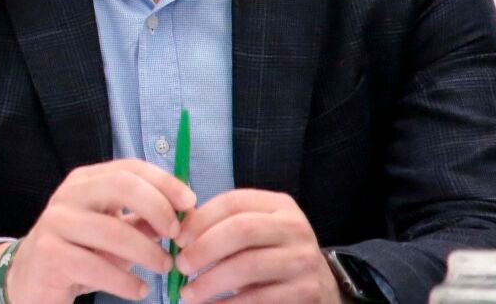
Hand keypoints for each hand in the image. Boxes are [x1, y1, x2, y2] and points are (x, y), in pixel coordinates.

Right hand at [0, 158, 196, 303]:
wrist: (30, 279)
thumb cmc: (80, 252)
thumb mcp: (112, 230)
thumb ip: (143, 219)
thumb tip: (185, 213)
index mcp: (86, 181)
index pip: (130, 168)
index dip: (164, 181)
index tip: (190, 202)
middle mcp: (68, 195)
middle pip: (121, 185)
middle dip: (158, 208)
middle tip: (177, 237)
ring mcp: (55, 223)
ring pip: (113, 230)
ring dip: (148, 252)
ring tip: (164, 268)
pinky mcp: (50, 255)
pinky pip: (98, 266)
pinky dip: (127, 282)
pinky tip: (140, 289)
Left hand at [174, 189, 340, 303]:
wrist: (318, 289)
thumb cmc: (272, 256)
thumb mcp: (254, 233)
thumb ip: (221, 226)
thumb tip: (177, 229)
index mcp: (278, 205)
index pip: (233, 202)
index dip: (200, 220)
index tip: (177, 238)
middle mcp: (294, 228)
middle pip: (241, 230)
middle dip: (204, 248)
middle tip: (180, 266)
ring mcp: (303, 260)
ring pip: (248, 266)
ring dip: (211, 282)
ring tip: (188, 293)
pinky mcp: (305, 291)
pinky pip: (259, 298)